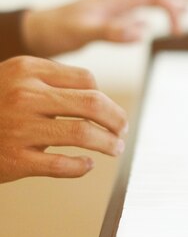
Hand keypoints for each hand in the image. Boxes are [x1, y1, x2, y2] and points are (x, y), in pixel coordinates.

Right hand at [0, 56, 127, 181]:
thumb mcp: (16, 76)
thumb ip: (51, 79)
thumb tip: (96, 93)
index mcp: (29, 70)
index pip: (86, 80)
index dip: (106, 97)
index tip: (112, 111)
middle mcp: (25, 95)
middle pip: (92, 104)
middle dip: (117, 119)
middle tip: (124, 129)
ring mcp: (20, 128)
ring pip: (82, 134)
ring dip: (107, 142)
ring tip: (115, 148)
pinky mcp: (15, 159)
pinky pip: (61, 165)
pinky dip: (81, 166)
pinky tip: (87, 165)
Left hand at [21, 0, 187, 57]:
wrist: (37, 30)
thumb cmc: (56, 30)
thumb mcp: (82, 32)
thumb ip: (110, 31)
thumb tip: (142, 32)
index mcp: (115, 0)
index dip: (173, 9)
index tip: (179, 33)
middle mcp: (118, 0)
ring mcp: (114, 7)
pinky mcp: (109, 17)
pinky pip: (137, 10)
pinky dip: (153, 13)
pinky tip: (154, 23)